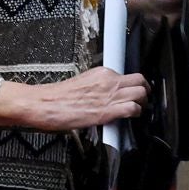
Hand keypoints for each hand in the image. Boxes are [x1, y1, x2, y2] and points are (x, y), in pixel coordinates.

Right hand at [7, 68, 148, 131]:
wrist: (44, 104)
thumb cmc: (57, 98)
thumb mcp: (81, 83)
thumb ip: (98, 86)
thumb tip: (107, 94)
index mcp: (101, 72)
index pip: (128, 74)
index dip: (134, 85)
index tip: (133, 91)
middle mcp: (108, 80)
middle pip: (140, 80)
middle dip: (144, 91)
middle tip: (141, 100)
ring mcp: (109, 95)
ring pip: (141, 94)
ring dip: (142, 103)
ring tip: (136, 110)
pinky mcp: (107, 111)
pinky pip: (133, 109)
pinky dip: (135, 114)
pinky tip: (129, 118)